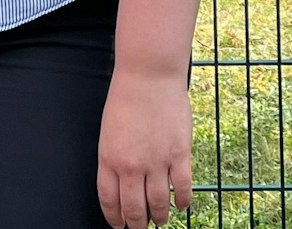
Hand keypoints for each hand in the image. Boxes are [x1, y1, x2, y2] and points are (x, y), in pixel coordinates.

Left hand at [96, 68, 193, 228]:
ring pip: (159, 204)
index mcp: (109, 159)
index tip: (119, 225)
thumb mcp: (108, 132)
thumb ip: (114, 159)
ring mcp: (156, 162)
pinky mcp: (179, 154)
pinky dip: (182, 201)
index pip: (109, 201)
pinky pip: (182, 188)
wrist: (148, 77)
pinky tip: (182, 205)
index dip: (115, 218)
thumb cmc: (126, 99)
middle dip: (137, 225)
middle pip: (134, 209)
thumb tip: (122, 184)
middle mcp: (131, 166)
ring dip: (160, 217)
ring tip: (161, 221)